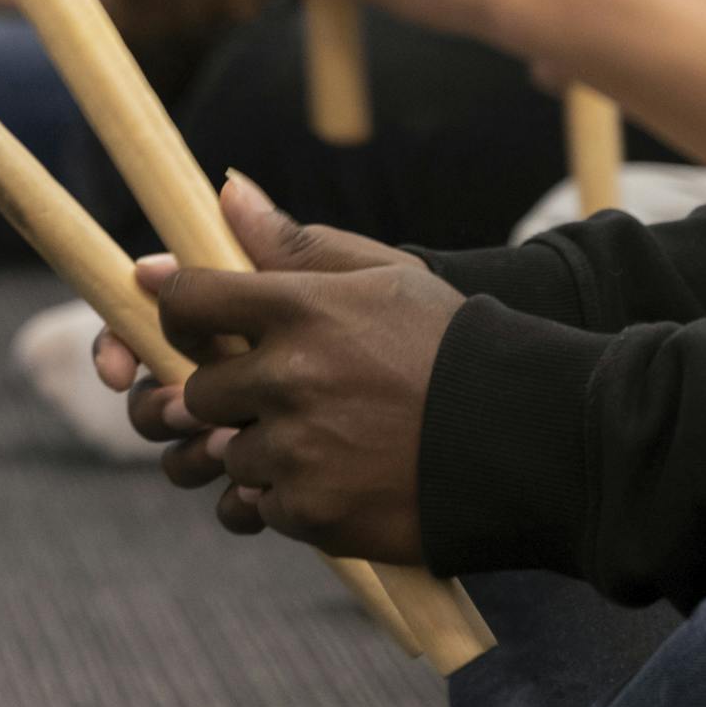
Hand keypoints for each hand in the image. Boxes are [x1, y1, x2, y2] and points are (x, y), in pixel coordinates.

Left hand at [101, 176, 450, 563]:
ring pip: (223, 456)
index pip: (188, 301)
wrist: (523, 440)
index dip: (182, 313)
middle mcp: (290, 378)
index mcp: (301, 308)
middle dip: (219, 394)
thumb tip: (226, 193)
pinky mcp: (313, 512)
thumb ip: (295, 242)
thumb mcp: (384, 275)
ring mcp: (298, 450)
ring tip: (308, 442)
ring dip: (252, 453)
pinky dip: (280, 500)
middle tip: (268, 395)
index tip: (199, 325)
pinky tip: (324, 481)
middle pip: (196, 392)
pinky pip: (256, 509)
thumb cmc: (451, 346)